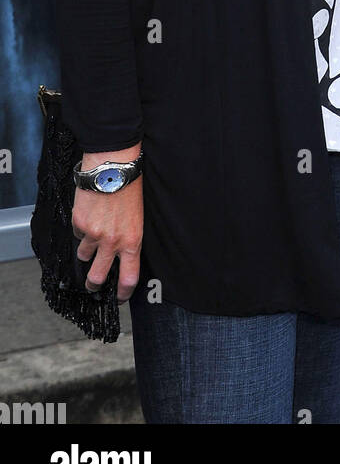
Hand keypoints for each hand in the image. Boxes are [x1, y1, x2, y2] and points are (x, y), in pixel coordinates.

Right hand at [72, 144, 143, 302]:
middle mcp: (112, 242)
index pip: (129, 277)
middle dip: (94, 285)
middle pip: (98, 277)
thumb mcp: (138, 216)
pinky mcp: (79, 223)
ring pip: (84, 255)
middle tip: (93, 286)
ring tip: (93, 237)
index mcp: (132, 241)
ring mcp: (93, 234)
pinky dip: (82, 228)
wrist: (113, 166)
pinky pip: (78, 233)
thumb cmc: (131, 187)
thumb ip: (129, 236)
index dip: (124, 292)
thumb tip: (122, 250)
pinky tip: (90, 214)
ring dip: (87, 250)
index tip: (120, 297)